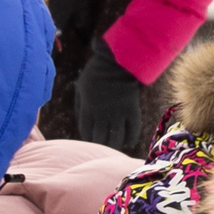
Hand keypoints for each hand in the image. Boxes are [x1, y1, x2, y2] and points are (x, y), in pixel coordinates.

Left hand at [74, 39, 147, 153]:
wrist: (115, 64)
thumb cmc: (95, 74)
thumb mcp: (80, 88)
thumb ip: (79, 104)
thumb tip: (80, 120)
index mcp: (87, 109)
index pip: (86, 131)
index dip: (87, 139)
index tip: (89, 143)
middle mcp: (102, 114)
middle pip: (100, 138)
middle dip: (100, 145)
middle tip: (102, 149)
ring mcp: (118, 113)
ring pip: (116, 137)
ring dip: (115, 145)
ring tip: (114, 148)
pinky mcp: (132, 110)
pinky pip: (133, 129)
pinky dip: (131, 138)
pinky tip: (128, 143)